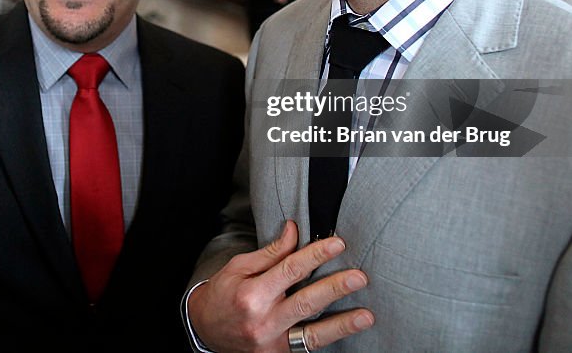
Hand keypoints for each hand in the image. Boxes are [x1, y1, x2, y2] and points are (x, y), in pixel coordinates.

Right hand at [189, 220, 372, 352]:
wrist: (205, 331)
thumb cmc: (222, 294)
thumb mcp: (238, 268)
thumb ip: (270, 253)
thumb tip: (294, 230)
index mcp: (251, 294)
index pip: (289, 270)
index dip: (315, 255)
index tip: (337, 243)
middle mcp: (263, 321)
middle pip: (305, 303)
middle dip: (335, 289)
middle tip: (359, 277)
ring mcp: (271, 344)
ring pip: (312, 334)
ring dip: (342, 325)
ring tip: (366, 316)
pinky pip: (307, 348)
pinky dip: (328, 340)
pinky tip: (346, 331)